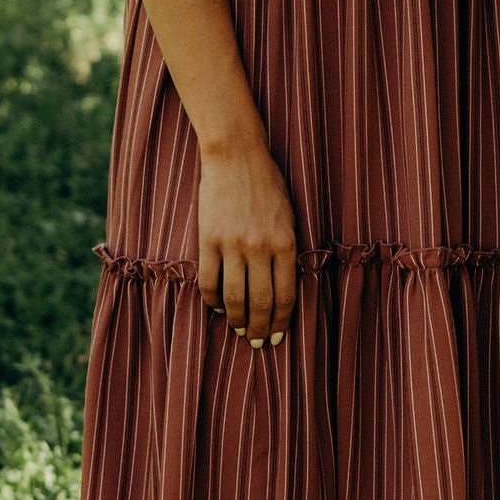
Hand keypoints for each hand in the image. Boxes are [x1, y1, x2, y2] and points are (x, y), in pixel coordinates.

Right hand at [195, 142, 298, 347]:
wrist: (236, 156)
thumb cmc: (268, 185)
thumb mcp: (290, 217)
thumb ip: (288, 251)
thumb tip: (282, 287)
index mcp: (286, 243)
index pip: (285, 295)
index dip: (281, 321)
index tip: (277, 337)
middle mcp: (260, 247)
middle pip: (260, 302)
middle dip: (259, 328)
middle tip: (256, 343)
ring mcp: (233, 244)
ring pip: (234, 297)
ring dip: (236, 320)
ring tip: (238, 331)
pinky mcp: (209, 239)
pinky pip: (209, 280)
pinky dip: (212, 300)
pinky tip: (217, 308)